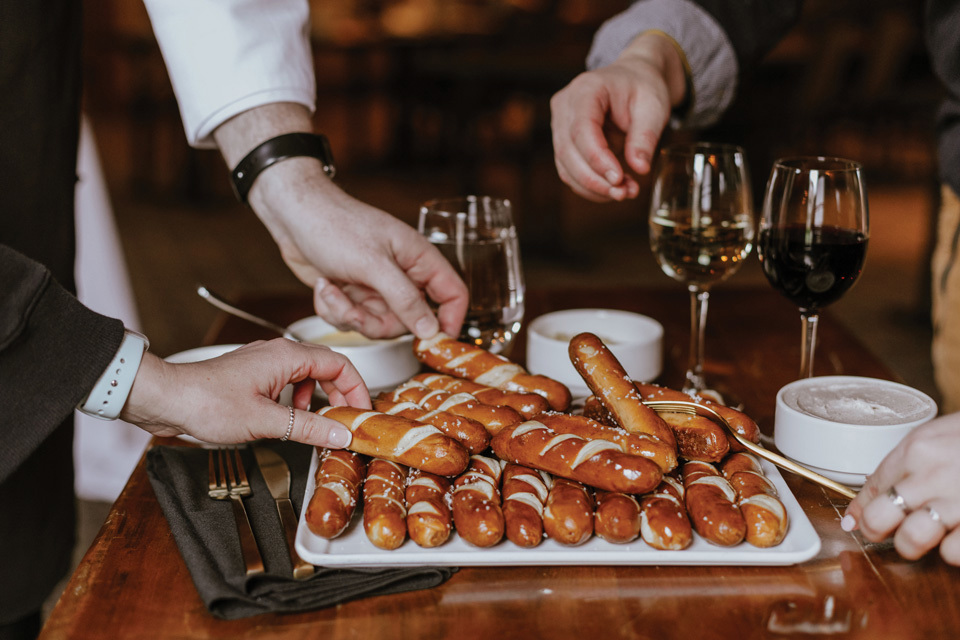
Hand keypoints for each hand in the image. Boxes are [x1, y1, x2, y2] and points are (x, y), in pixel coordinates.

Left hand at [121, 338, 368, 446]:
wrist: (166, 399)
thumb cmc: (207, 403)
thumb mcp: (266, 421)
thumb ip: (308, 427)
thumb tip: (341, 433)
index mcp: (287, 356)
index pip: (340, 364)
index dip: (357, 388)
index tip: (362, 413)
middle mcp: (278, 353)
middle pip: (327, 367)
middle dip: (341, 394)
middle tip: (346, 421)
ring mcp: (264, 363)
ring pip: (307, 376)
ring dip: (317, 399)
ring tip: (312, 423)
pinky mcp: (252, 377)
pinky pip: (288, 383)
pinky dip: (296, 401)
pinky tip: (285, 420)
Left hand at [256, 168, 467, 339]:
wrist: (293, 215)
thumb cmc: (335, 225)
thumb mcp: (374, 264)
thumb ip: (405, 299)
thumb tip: (431, 329)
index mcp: (419, 259)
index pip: (453, 294)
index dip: (450, 320)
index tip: (435, 340)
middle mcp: (402, 275)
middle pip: (409, 321)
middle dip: (376, 321)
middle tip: (355, 309)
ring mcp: (376, 287)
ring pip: (376, 325)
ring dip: (349, 314)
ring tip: (332, 288)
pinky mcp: (353, 295)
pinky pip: (352, 320)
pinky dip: (334, 309)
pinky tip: (325, 286)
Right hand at [550, 32, 687, 202]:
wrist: (635, 78)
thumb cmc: (644, 87)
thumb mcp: (654, 107)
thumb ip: (646, 136)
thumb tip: (640, 168)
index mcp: (586, 89)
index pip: (582, 129)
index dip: (597, 159)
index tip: (619, 179)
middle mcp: (565, 106)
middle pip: (568, 151)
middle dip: (594, 179)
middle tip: (624, 194)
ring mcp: (559, 124)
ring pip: (566, 166)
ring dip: (593, 187)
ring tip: (625, 193)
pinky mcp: (563, 142)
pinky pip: (570, 171)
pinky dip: (591, 186)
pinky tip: (615, 188)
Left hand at [841, 413, 959, 564]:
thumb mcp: (946, 431)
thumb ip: (915, 458)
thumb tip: (879, 489)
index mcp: (918, 447)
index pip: (872, 484)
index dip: (860, 507)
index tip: (855, 521)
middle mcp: (933, 474)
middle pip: (881, 516)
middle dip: (876, 530)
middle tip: (883, 534)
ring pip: (911, 540)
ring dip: (913, 545)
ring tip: (924, 538)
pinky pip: (953, 553)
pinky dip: (953, 552)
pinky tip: (958, 537)